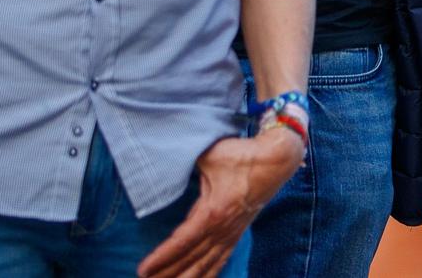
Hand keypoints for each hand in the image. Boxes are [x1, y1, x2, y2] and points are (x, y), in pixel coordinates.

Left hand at [138, 130, 302, 277]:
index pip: (182, 242)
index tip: (143, 269)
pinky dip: (208, 274)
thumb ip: (188, 163)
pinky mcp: (238, 232)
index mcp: (213, 211)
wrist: (277, 160)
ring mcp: (231, 233)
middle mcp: (222, 228)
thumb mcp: (210, 156)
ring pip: (205, 264)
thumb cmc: (243, 156)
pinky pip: (220, 260)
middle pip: (190, 259)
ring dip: (185, 277)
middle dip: (167, 273)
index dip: (161, 257)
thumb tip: (167, 161)